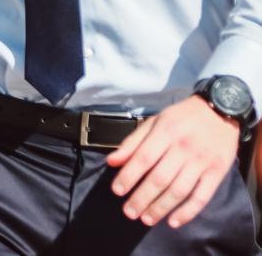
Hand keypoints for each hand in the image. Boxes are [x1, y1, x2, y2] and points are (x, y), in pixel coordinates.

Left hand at [107, 95, 239, 228]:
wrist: (220, 111)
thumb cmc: (183, 117)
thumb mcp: (156, 121)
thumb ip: (133, 141)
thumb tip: (112, 161)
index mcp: (166, 131)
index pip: (144, 157)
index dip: (129, 176)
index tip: (117, 191)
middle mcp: (184, 147)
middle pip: (160, 178)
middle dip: (142, 198)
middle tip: (129, 212)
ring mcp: (202, 162)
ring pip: (178, 191)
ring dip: (160, 208)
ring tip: (146, 219)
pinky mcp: (217, 173)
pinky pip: (201, 197)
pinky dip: (187, 212)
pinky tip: (173, 221)